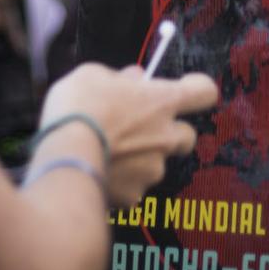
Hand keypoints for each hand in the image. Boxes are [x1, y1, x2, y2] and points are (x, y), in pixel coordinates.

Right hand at [37, 63, 219, 206]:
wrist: (65, 155)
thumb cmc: (79, 107)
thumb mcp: (93, 74)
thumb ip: (120, 77)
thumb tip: (134, 78)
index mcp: (162, 101)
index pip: (203, 92)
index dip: (198, 88)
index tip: (189, 86)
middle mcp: (166, 136)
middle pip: (188, 135)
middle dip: (170, 132)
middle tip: (142, 127)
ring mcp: (153, 168)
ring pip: (157, 163)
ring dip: (141, 158)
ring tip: (108, 152)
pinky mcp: (134, 195)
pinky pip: (133, 187)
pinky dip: (121, 181)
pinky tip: (99, 171)